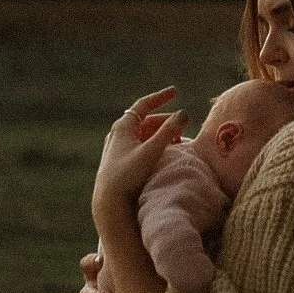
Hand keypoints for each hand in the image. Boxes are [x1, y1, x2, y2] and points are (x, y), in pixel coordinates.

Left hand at [91, 87, 184, 225]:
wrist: (109, 201)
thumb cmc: (129, 175)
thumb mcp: (151, 151)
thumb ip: (168, 132)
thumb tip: (184, 113)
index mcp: (123, 126)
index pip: (143, 105)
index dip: (160, 97)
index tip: (175, 91)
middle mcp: (118, 134)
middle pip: (146, 121)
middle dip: (166, 121)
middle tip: (183, 126)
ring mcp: (118, 148)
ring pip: (144, 134)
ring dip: (161, 135)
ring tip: (177, 142)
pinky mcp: (120, 162)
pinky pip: (140, 146)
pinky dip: (154, 145)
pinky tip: (164, 153)